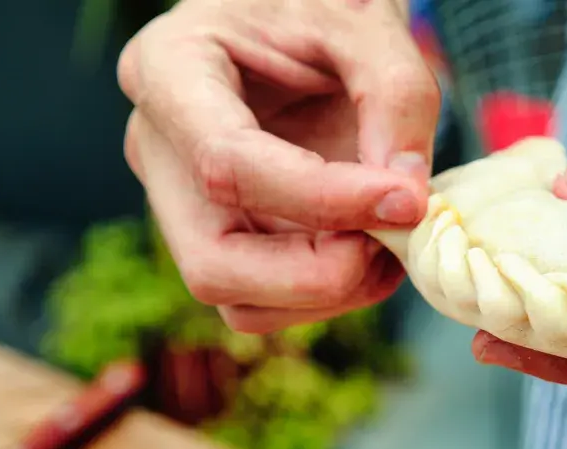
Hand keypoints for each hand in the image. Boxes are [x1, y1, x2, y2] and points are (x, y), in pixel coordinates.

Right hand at [117, 0, 439, 332]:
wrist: (300, 16)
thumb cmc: (320, 3)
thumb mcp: (365, 21)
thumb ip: (397, 96)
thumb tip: (405, 203)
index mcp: (167, 71)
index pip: (226, 165)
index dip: (323, 200)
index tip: (406, 200)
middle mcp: (159, 150)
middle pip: (212, 264)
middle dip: (316, 275)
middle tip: (392, 239)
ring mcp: (185, 205)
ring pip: (239, 301)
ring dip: (329, 293)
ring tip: (392, 240)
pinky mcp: (223, 237)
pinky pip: (266, 301)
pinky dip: (330, 293)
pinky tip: (372, 248)